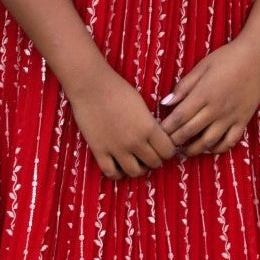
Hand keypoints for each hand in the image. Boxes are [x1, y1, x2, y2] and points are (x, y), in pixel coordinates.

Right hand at [66, 62, 177, 179]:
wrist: (91, 85)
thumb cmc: (117, 89)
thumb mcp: (142, 105)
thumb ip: (150, 124)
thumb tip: (156, 138)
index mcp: (149, 128)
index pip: (168, 151)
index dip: (167, 150)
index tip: (163, 147)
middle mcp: (135, 142)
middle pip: (154, 163)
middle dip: (155, 159)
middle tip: (150, 154)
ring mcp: (116, 149)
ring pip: (135, 172)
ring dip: (138, 168)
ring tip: (136, 161)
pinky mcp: (99, 151)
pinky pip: (111, 172)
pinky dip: (118, 173)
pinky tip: (119, 166)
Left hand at [158, 38, 259, 156]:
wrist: (257, 57)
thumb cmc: (227, 58)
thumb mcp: (201, 67)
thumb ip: (183, 87)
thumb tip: (165, 102)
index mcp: (202, 94)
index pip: (178, 117)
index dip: (166, 128)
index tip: (158, 133)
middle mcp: (215, 109)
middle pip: (189, 132)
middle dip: (175, 141)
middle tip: (166, 146)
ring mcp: (230, 117)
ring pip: (208, 142)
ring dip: (193, 150)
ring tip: (184, 152)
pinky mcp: (243, 121)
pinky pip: (230, 142)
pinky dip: (218, 149)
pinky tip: (210, 148)